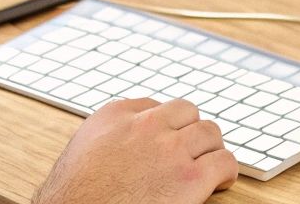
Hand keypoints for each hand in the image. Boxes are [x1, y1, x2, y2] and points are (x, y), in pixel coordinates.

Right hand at [34, 99, 236, 203]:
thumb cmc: (74, 196)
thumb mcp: (80, 152)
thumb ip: (105, 139)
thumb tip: (118, 146)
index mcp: (115, 116)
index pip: (153, 106)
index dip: (163, 126)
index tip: (164, 140)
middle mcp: (145, 125)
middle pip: (186, 112)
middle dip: (189, 132)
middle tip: (189, 152)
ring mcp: (170, 149)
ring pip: (210, 132)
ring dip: (209, 149)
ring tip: (206, 166)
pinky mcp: (190, 177)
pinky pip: (225, 161)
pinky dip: (225, 171)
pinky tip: (218, 182)